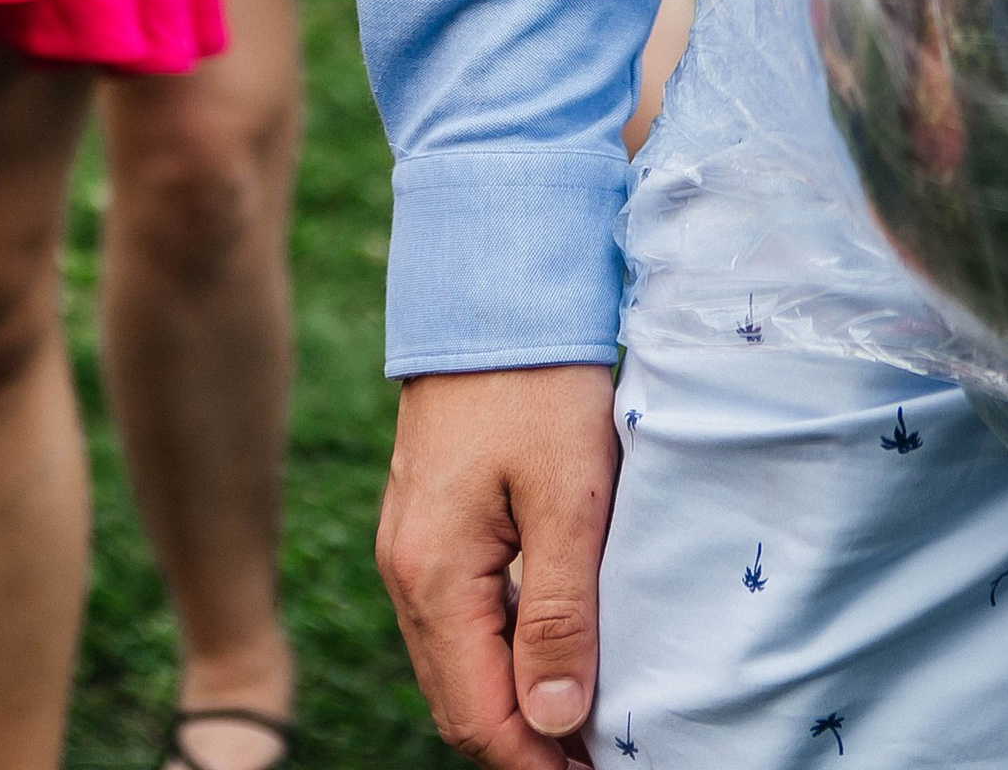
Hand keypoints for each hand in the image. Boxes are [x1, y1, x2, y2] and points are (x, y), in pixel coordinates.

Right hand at [377, 366, 619, 769]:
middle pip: (460, 700)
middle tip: (600, 753)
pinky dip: (502, 648)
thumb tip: (556, 720)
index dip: (537, 759)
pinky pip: (459, 615)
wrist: (496, 285)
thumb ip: (559, 613)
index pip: (478, 716)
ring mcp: (412, 546)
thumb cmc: (539, 381)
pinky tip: (552, 643)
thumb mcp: (570, 495)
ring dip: (514, 697)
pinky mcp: (430, 520)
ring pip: (458, 661)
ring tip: (587, 713)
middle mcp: (407, 573)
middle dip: (524, 741)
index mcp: (433, 578)